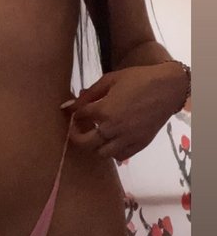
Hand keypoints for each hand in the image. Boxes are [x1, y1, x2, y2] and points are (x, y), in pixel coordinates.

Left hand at [61, 63, 188, 161]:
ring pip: (101, 153)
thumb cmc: (137, 79)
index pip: (79, 117)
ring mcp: (126, 138)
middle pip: (85, 143)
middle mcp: (113, 128)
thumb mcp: (110, 79)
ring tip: (95, 136)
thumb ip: (89, 93)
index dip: (73, 115)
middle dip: (76, 137)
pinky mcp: (139, 144)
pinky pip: (120, 156)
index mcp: (103, 110)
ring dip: (95, 146)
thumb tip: (69, 105)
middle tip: (76, 131)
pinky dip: (113, 152)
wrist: (167, 87)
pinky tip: (112, 142)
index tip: (73, 112)